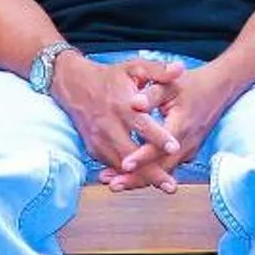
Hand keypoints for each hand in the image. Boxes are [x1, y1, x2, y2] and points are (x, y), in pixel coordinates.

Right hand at [51, 54, 179, 178]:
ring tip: (163, 186)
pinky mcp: (94, 148)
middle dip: (151, 170)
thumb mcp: (133, 67)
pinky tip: (145, 182)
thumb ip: (158, 70)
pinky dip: (127, 176)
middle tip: (172, 184)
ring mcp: (99, 139)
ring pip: (120, 164)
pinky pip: (112, 165)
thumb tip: (181, 69)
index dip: (157, 136)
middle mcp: (109, 125)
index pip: (141, 123)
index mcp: (121, 104)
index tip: (175, 147)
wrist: (73, 85)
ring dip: (141, 178)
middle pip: (131, 153)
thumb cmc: (109, 77)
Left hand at [109, 61, 235, 192]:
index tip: (124, 164)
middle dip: (136, 177)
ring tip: (114, 184)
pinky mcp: (185, 154)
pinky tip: (127, 177)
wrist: (216, 90)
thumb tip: (134, 103)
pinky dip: (147, 174)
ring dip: (139, 180)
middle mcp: (186, 144)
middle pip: (161, 168)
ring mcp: (187, 152)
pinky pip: (165, 168)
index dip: (142, 157)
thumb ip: (151, 94)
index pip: (161, 147)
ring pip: (163, 172)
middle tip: (113, 184)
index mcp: (181, 125)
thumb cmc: (189, 85)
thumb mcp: (170, 84)